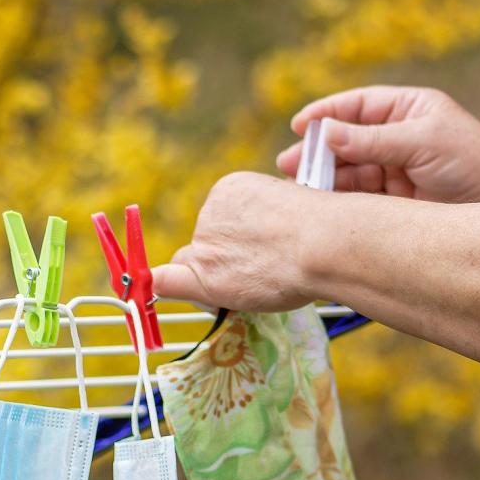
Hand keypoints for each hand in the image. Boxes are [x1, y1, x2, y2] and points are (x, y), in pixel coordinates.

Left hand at [150, 171, 320, 312]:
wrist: (325, 243)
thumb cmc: (323, 228)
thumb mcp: (290, 205)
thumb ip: (263, 220)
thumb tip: (259, 237)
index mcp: (231, 188)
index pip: (219, 222)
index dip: (234, 242)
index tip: (260, 250)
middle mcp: (210, 211)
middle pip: (204, 245)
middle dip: (222, 260)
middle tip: (263, 270)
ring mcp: (205, 241)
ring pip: (196, 266)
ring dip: (216, 279)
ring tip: (261, 280)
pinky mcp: (203, 270)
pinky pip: (167, 280)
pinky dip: (162, 286)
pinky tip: (153, 290)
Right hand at [275, 86, 479, 202]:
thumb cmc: (474, 162)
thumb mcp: (421, 142)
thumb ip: (371, 140)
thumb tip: (325, 133)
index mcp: (406, 110)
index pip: (357, 106)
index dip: (326, 114)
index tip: (299, 125)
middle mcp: (395, 137)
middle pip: (344, 141)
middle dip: (315, 152)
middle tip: (287, 164)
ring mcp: (392, 169)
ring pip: (346, 171)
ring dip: (321, 179)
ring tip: (297, 189)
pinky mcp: (391, 201)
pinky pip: (356, 197)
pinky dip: (336, 201)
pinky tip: (319, 205)